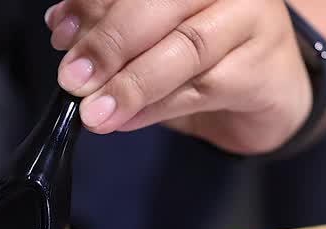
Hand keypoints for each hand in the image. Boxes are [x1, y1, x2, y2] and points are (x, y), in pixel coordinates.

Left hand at [45, 0, 311, 154]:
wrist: (265, 92)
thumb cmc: (201, 55)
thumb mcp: (148, 34)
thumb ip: (110, 26)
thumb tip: (63, 30)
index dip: (92, 3)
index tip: (59, 31)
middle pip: (161, 4)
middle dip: (109, 43)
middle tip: (73, 79)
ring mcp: (253, 19)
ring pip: (185, 49)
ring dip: (131, 84)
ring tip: (95, 111)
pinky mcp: (263, 67)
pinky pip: (203, 89)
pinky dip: (156, 108)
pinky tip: (125, 120)